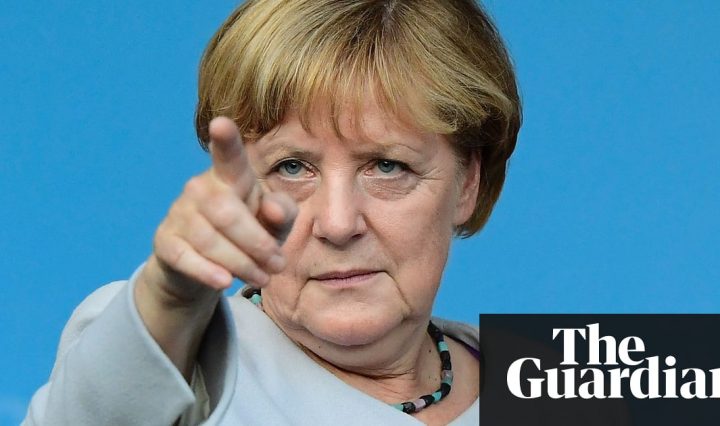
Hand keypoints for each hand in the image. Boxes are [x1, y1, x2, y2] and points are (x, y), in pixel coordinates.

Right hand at [142, 117, 296, 305]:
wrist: (204, 267)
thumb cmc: (248, 234)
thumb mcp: (274, 225)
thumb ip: (283, 213)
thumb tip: (273, 209)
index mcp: (230, 177)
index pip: (228, 156)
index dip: (225, 140)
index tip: (220, 123)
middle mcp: (201, 189)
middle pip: (227, 214)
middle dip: (257, 244)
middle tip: (278, 265)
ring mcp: (179, 214)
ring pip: (209, 239)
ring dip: (241, 263)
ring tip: (262, 279)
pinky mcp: (165, 242)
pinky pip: (184, 257)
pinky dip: (206, 272)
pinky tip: (223, 282)